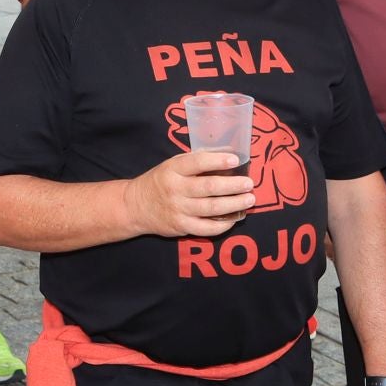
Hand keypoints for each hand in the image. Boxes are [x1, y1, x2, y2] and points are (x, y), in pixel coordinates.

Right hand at [122, 152, 255, 237]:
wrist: (136, 206)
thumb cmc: (160, 182)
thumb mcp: (171, 166)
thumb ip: (193, 163)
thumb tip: (225, 158)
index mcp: (173, 170)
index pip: (197, 162)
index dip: (218, 161)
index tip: (235, 160)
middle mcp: (175, 189)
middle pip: (209, 187)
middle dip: (233, 185)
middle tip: (249, 184)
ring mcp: (179, 209)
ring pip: (212, 208)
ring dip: (234, 204)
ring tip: (249, 200)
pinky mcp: (181, 226)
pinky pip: (207, 228)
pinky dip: (223, 224)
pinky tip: (234, 218)